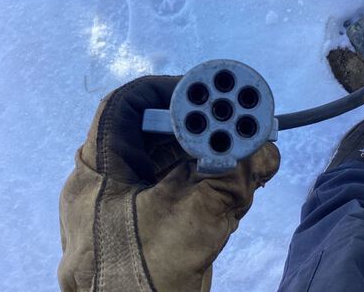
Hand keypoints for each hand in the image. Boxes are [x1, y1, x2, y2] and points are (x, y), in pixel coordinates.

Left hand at [58, 76, 280, 291]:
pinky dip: (201, 188)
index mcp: (98, 173)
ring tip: (243, 154)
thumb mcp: (193, 222)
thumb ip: (232, 180)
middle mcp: (104, 186)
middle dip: (197, 129)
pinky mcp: (140, 232)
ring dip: (204, 159)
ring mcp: (121, 211)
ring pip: (164, 168)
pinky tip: (232, 190)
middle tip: (237, 126)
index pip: (122, 107)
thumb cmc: (141, 278)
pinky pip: (170, 196)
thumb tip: (266, 150)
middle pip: (150, 137)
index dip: (163, 91)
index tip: (205, 95)